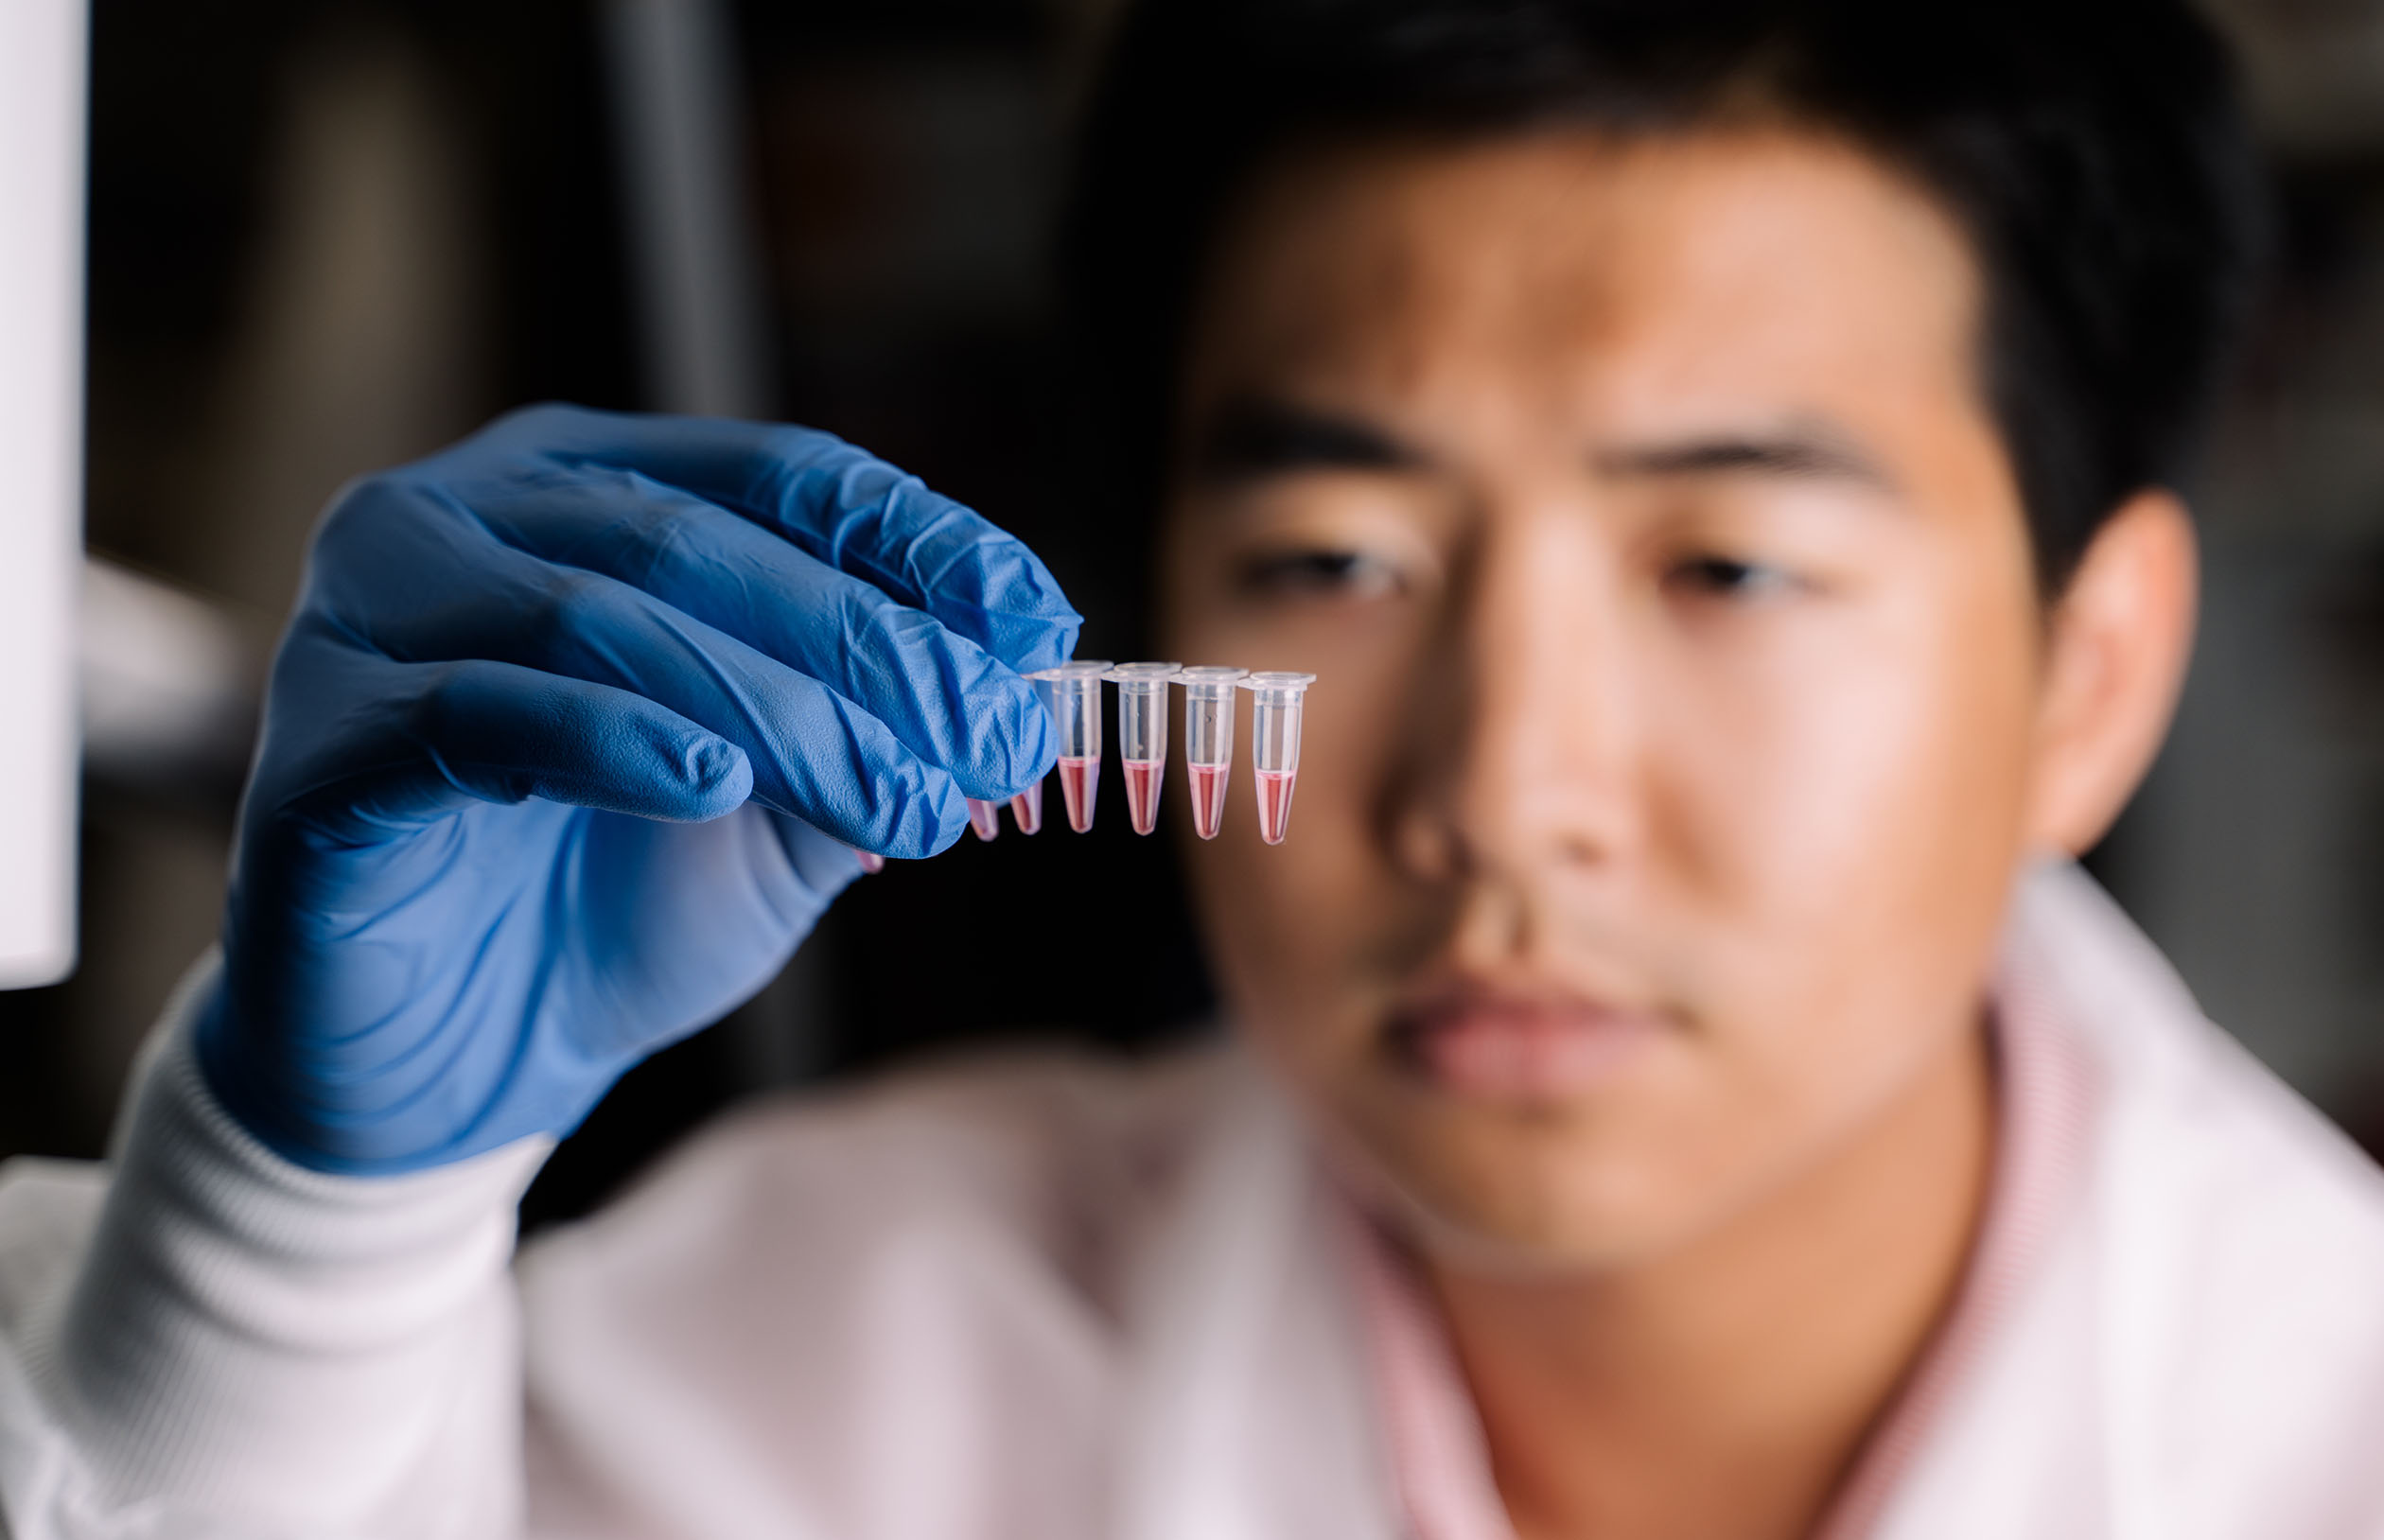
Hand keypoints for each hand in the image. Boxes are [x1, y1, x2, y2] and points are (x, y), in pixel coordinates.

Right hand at [196, 405, 1078, 1173]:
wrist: (452, 1077)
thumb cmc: (614, 911)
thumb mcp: (780, 818)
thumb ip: (873, 736)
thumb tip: (1018, 685)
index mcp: (588, 493)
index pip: (779, 475)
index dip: (917, 539)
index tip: (1036, 617)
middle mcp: (467, 518)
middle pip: (700, 542)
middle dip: (869, 645)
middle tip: (989, 739)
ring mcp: (372, 621)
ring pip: (598, 615)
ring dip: (776, 710)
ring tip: (897, 797)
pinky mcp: (318, 749)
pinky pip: (474, 713)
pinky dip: (610, 739)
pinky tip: (708, 785)